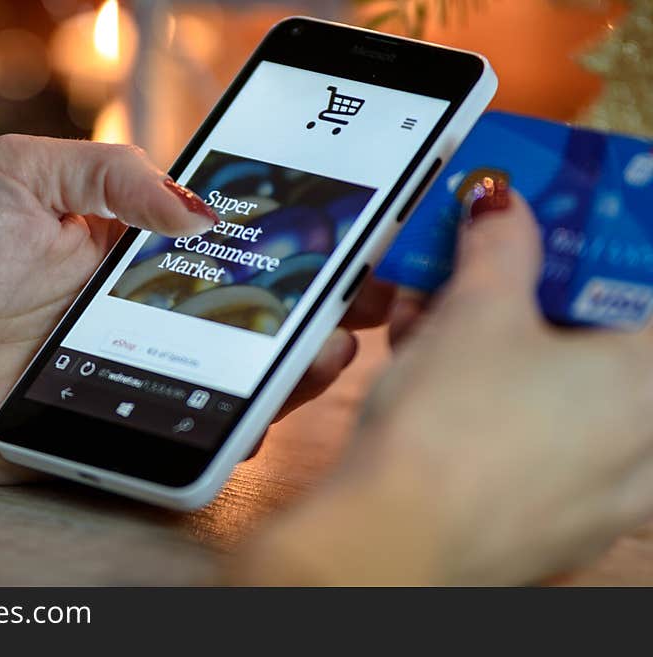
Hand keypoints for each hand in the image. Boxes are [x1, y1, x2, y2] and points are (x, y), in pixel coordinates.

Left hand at [0, 135, 391, 482]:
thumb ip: (113, 173)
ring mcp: (143, 371)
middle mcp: (152, 312)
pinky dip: (232, 428)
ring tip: (326, 351)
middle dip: (320, 309)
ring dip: (294, 369)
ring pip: (239, 378)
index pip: (238, 245)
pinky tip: (256, 413)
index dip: (299, 242)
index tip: (352, 239)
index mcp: (139, 251)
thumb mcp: (25, 176)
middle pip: (256, 317)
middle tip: (364, 302)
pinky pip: (191, 432)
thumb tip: (201, 209)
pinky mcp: (123, 423)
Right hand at [236, 192, 652, 584]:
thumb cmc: (450, 429)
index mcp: (650, 381)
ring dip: (505, 351)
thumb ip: (500, 245)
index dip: (599, 249)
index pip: (644, 288)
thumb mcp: (475, 313)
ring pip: (564, 396)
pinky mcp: (555, 523)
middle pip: (601, 343)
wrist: (390, 543)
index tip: (559, 232)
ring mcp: (605, 494)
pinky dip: (498, 405)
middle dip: (536, 298)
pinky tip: (433, 385)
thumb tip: (501, 203)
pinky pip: (539, 443)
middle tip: (488, 274)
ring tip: (432, 325)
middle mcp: (646, 444)